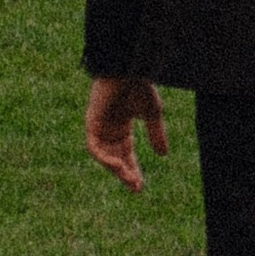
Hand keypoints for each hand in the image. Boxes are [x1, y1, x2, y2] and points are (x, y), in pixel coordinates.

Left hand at [84, 75, 169, 192]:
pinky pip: (93, 147)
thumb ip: (156, 134)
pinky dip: (104, 158)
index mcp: (121, 126)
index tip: (140, 186)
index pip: (125, 154)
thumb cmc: (139, 85)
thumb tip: (163, 155)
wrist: (128, 68)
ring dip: (115, 169)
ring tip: (129, 179)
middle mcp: (108, 128)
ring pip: (103, 156)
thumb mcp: (152, 114)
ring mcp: (98, 126)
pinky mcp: (91, 122)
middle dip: (124, 173)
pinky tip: (117, 165)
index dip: (133, 170)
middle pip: (114, 158)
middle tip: (136, 187)